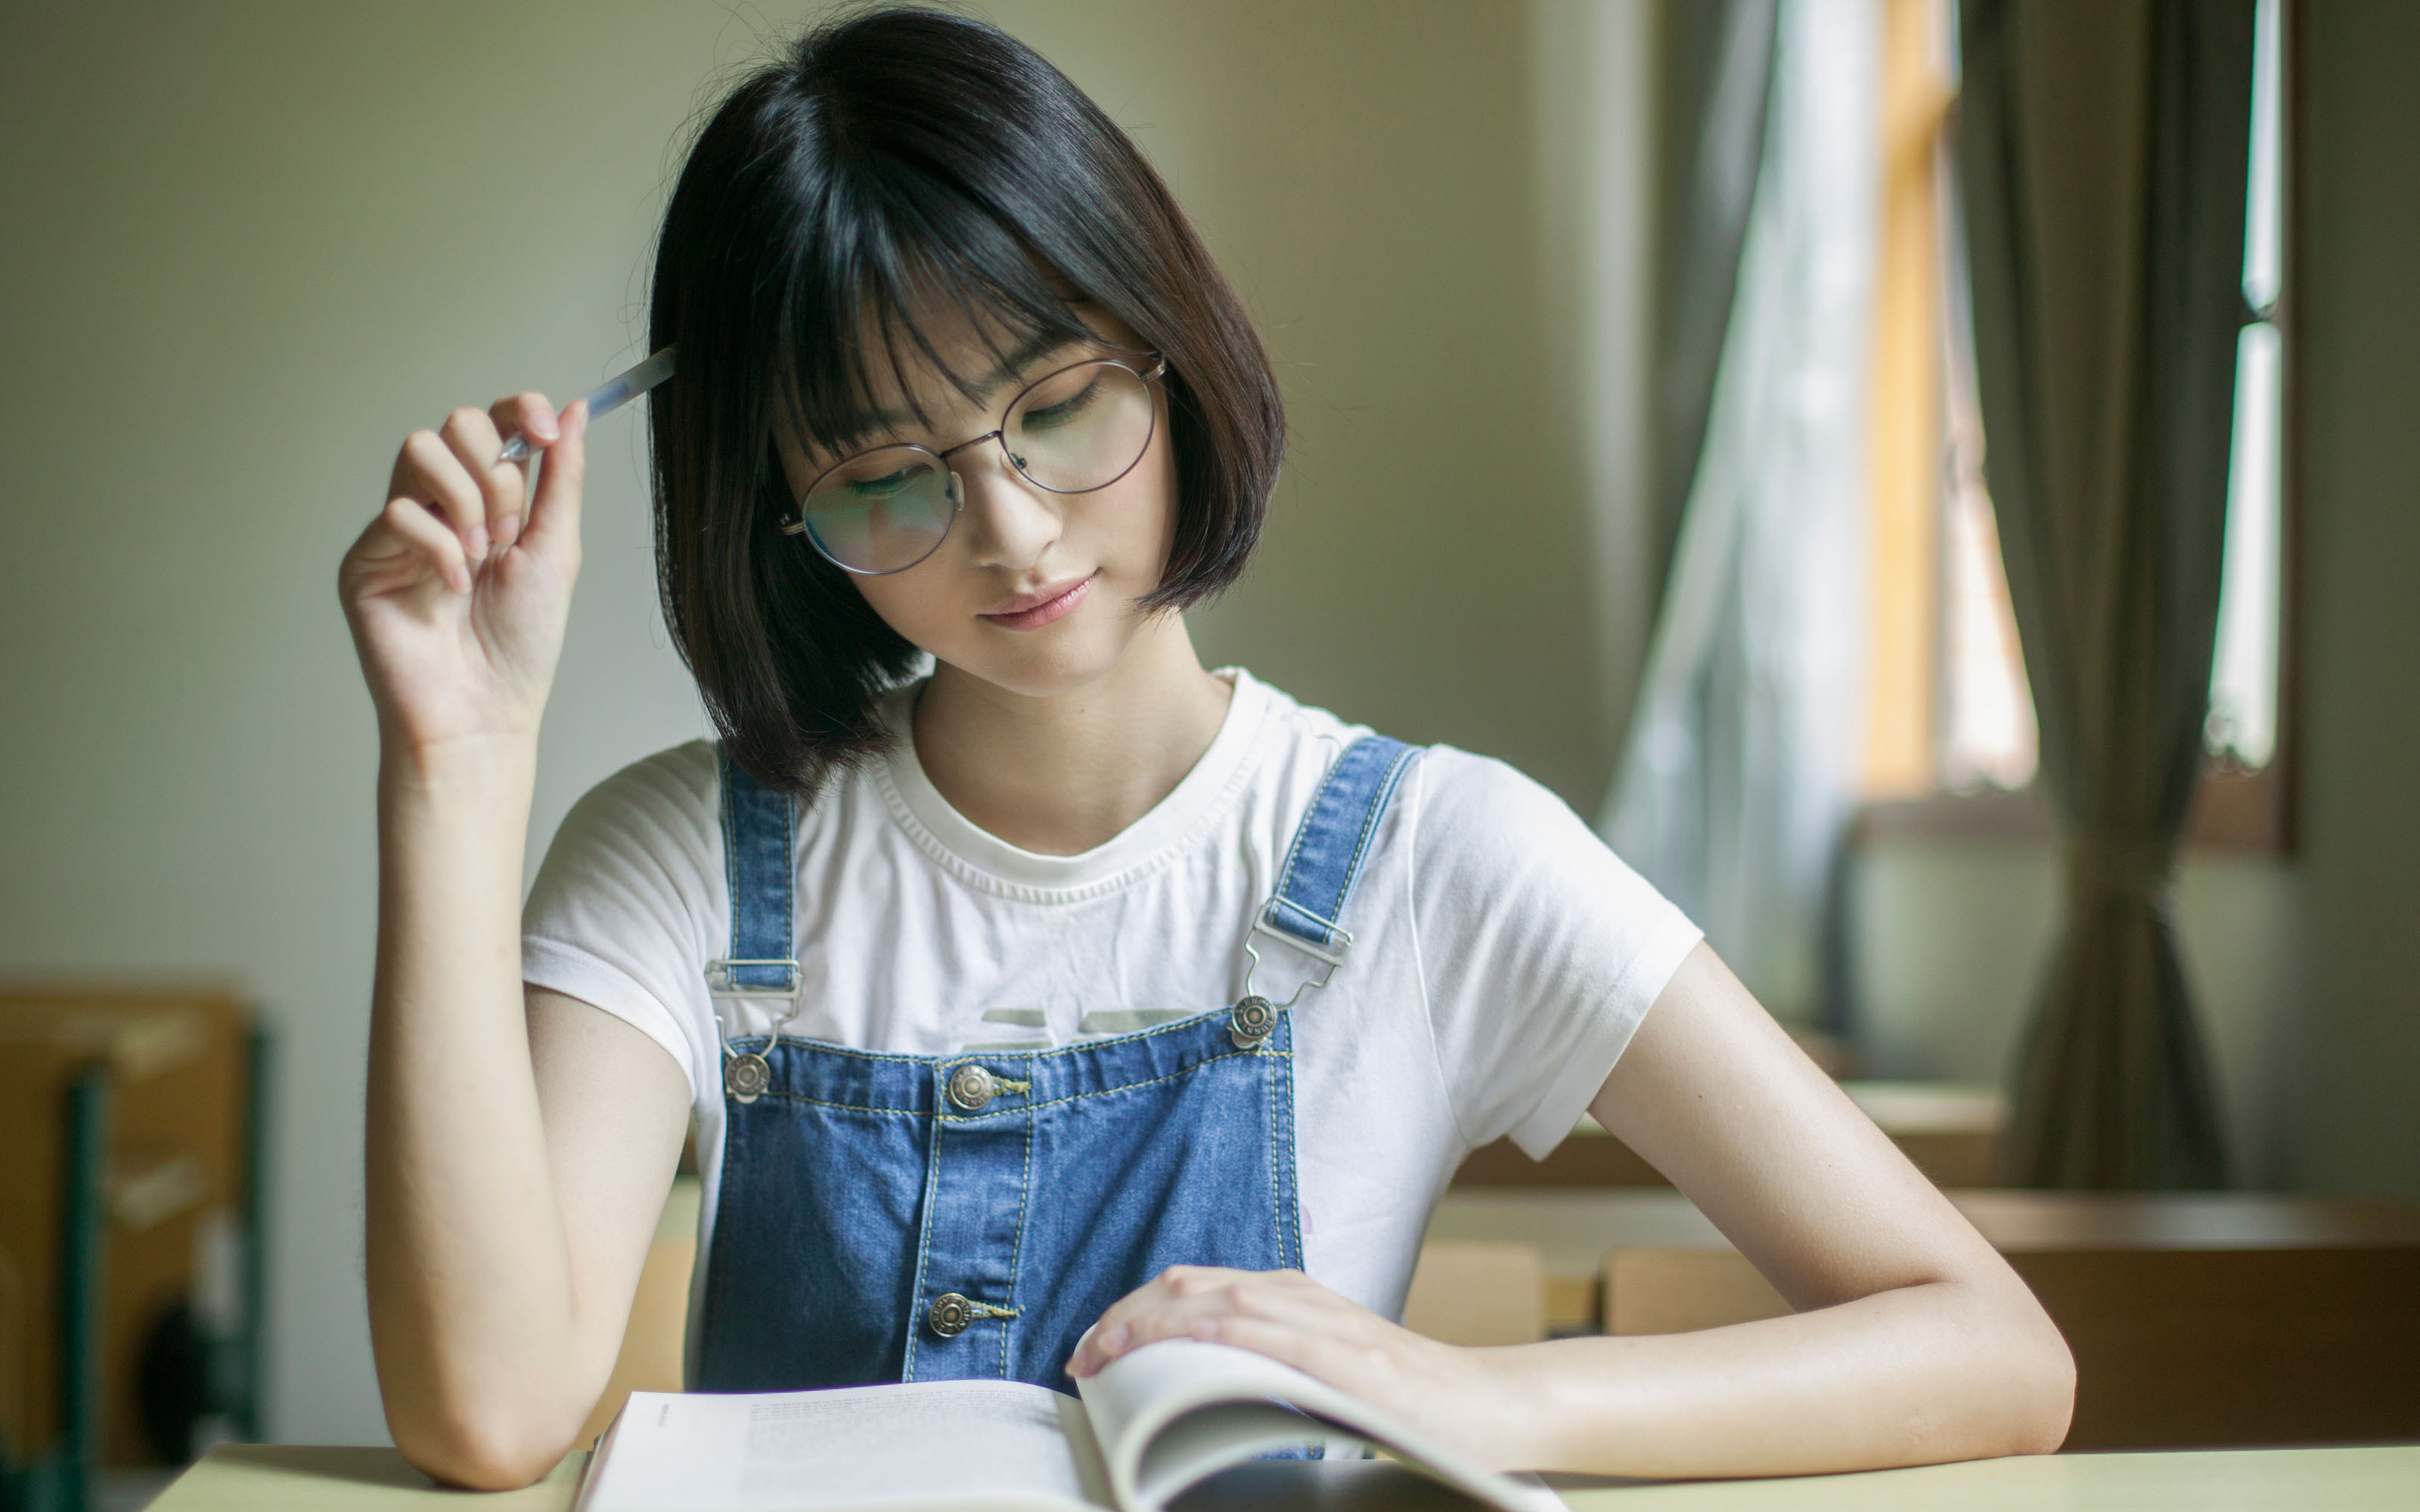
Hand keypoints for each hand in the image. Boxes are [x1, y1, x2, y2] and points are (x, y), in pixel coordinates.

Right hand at [339, 393, 587, 762]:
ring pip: (418, 450)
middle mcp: (444, 504)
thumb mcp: (557, 550)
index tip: (547, 430)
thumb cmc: (521, 643)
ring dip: (465, 500)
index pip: (494, 421)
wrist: (486, 710)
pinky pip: (397, 512)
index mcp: (492, 499)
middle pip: (455, 423)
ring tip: (481, 556)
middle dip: (495, 472)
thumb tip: (579, 411)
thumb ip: (563, 478)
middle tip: (509, 531)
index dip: (520, 410)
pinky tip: (453, 587)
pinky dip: (438, 547)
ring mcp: (402, 528)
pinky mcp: (367, 558)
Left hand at [1067, 1267, 1534, 1469]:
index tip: (1092, 1348)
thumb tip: (1189, 1380)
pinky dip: (1221, 1332)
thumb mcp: (1316, 1367)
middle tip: (1082, 1356)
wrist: (1485, 1405)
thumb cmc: (1401, 1396)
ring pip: (1218, 1301)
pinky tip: (1187, 1343)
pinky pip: (1272, 1334)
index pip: (1189, 1286)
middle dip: (1124, 1317)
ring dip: (1153, 1324)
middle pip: (1188, 1286)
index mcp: (1288, 1296)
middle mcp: (1299, 1296)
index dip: (1131, 1311)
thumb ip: (1262, 1361)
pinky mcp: (1347, 1358)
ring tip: (1108, 1354)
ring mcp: (1324, 1323)